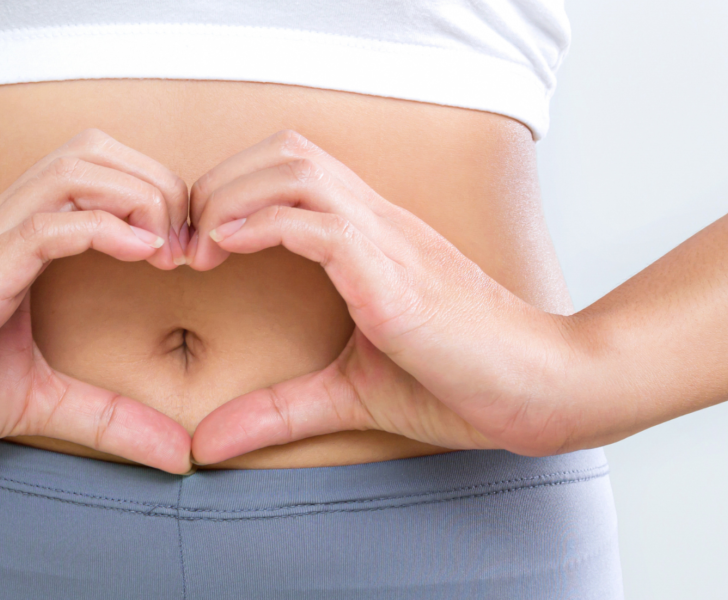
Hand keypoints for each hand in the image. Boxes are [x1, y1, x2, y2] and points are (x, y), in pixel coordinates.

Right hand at [0, 129, 193, 473]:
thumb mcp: (38, 401)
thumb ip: (108, 417)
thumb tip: (178, 454)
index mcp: (18, 240)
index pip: (97, 171)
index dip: (154, 195)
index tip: (188, 253)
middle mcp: (3, 225)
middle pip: (95, 150)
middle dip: (158, 184)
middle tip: (188, 247)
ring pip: (75, 169)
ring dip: (138, 198)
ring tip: (168, 251)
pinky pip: (46, 223)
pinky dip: (103, 228)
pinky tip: (142, 257)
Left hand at [186, 130, 591, 464]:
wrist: (544, 392)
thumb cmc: (460, 384)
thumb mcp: (348, 395)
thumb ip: (278, 410)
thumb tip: (206, 442)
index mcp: (370, 236)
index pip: (291, 168)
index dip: (231, 190)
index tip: (193, 245)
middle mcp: (378, 222)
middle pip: (285, 150)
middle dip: (218, 182)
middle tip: (184, 242)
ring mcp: (389, 242)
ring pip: (296, 169)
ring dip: (231, 197)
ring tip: (199, 247)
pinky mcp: (395, 277)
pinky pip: (321, 223)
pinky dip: (262, 224)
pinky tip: (226, 249)